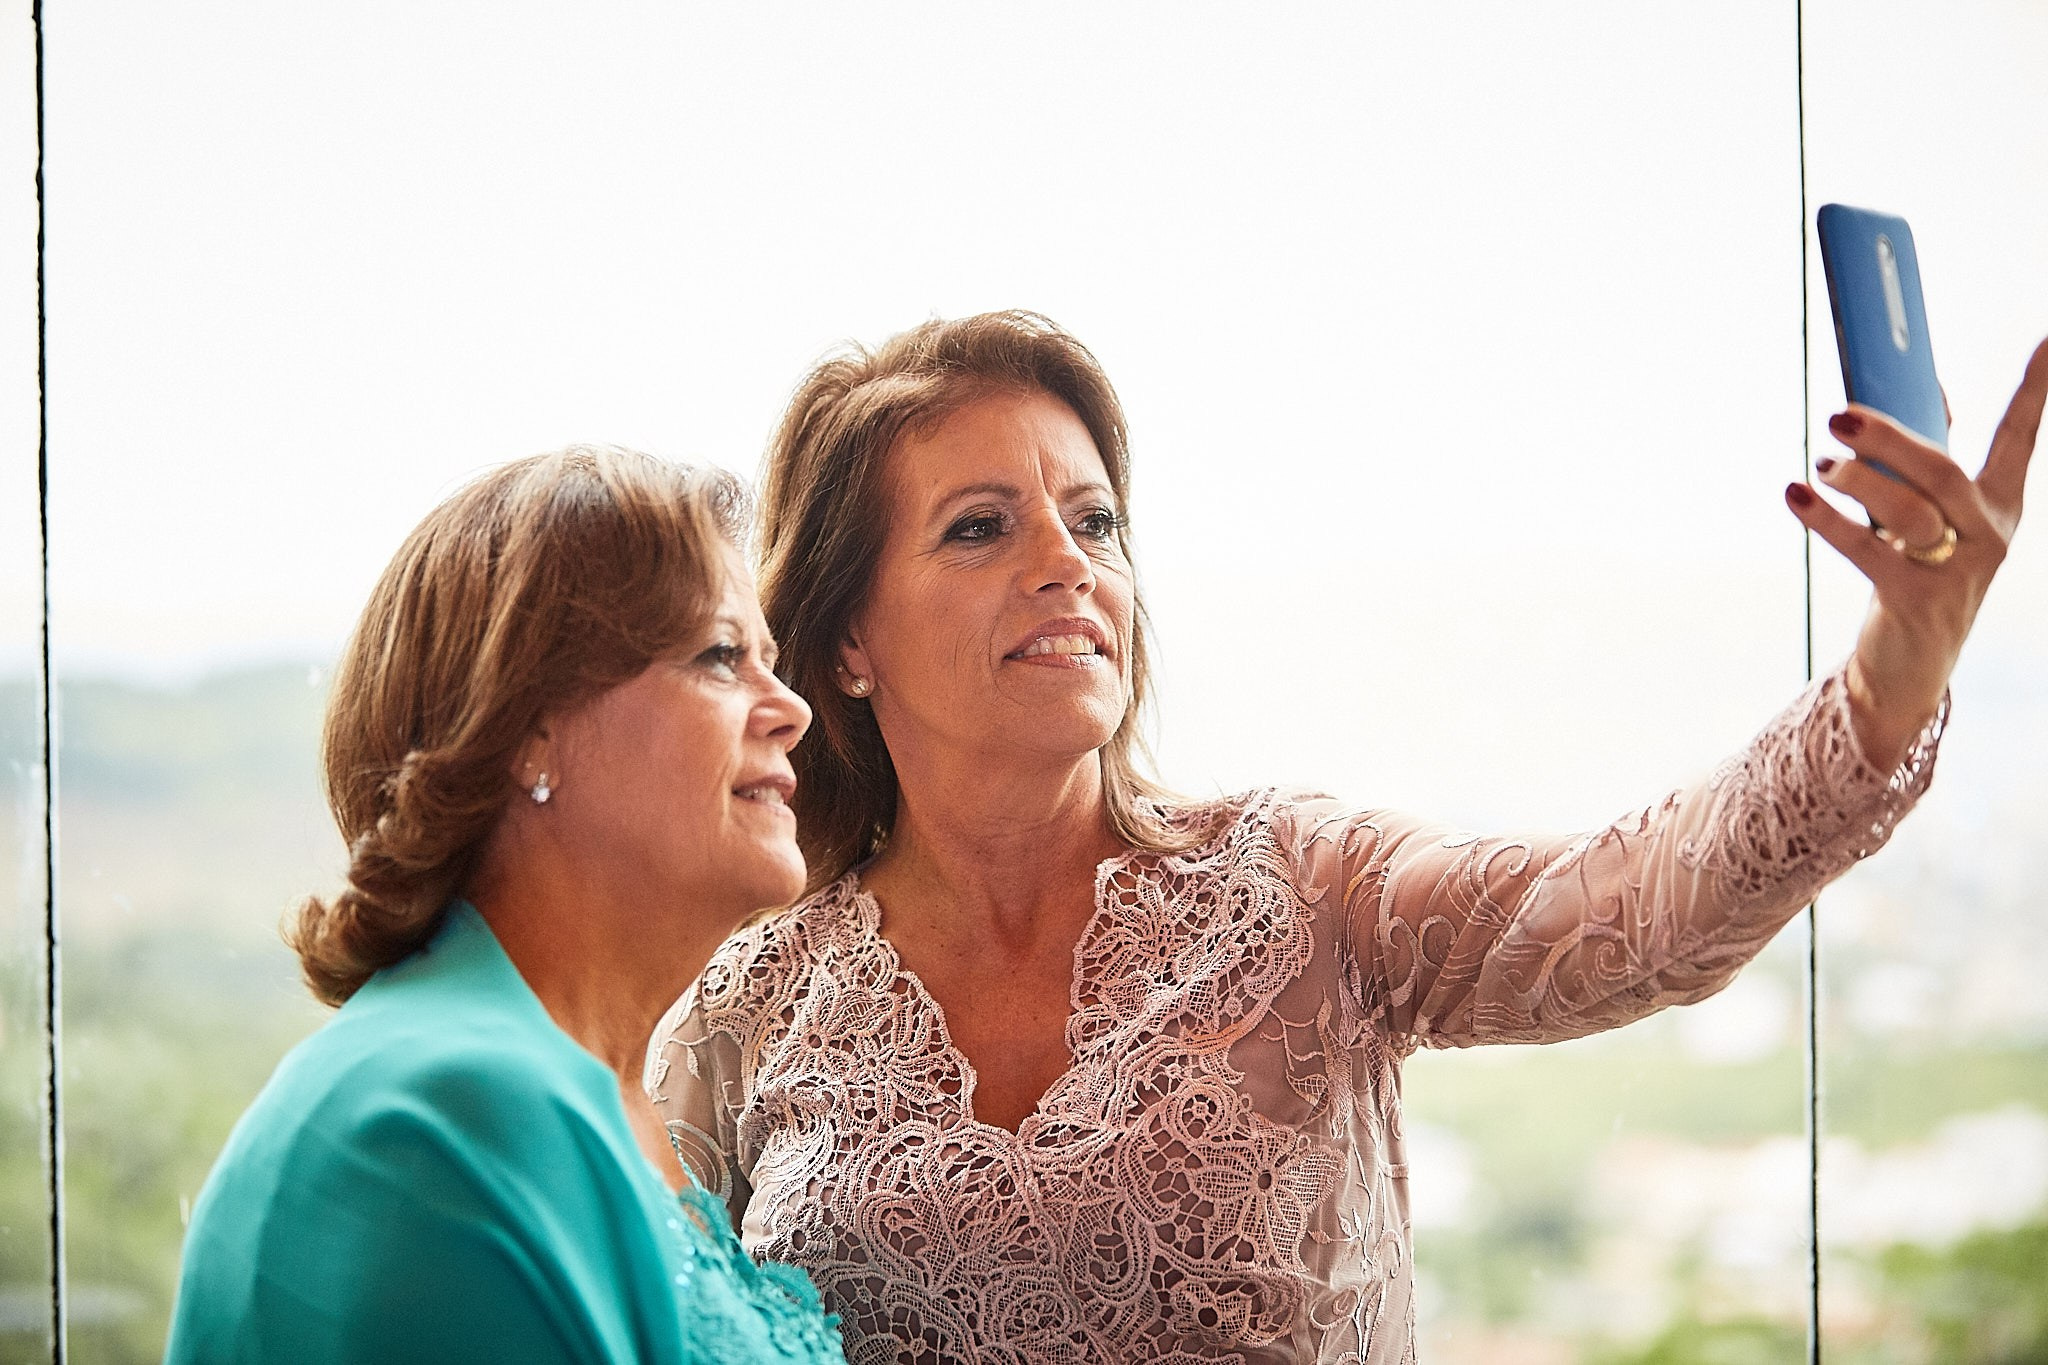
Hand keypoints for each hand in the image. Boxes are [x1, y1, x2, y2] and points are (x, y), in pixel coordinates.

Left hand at [1784, 336, 2047, 768]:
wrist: (1908, 665)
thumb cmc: (1915, 573)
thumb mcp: (1932, 516)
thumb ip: (1927, 461)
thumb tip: (1929, 390)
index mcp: (1998, 506)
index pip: (2020, 438)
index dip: (2035, 391)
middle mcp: (1987, 534)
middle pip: (1942, 471)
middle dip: (1889, 438)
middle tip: (1838, 416)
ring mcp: (1956, 570)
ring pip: (1909, 509)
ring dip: (1856, 480)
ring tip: (1821, 466)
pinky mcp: (1915, 600)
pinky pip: (1868, 550)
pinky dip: (1827, 519)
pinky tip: (1796, 495)